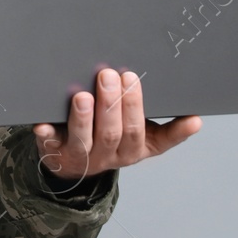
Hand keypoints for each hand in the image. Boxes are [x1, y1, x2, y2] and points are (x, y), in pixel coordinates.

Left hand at [34, 68, 200, 179]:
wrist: (71, 162)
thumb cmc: (110, 135)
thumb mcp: (139, 133)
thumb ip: (158, 120)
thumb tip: (195, 116)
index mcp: (136, 148)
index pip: (159, 140)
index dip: (177, 131)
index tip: (192, 117)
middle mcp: (112, 155)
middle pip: (117, 133)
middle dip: (118, 104)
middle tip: (114, 76)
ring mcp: (83, 156)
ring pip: (86, 140)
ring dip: (85, 118)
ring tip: (84, 96)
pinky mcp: (56, 151)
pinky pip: (51, 144)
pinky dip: (47, 134)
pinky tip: (42, 125)